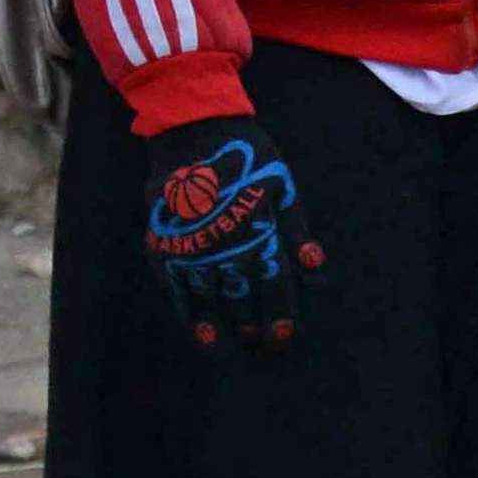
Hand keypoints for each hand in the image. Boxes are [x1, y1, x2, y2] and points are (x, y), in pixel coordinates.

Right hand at [140, 118, 309, 352]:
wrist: (192, 128)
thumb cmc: (248, 157)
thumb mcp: (284, 185)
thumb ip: (297, 229)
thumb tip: (314, 266)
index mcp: (258, 232)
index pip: (274, 285)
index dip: (280, 314)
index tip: (284, 335)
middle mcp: (224, 246)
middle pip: (242, 299)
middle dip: (254, 326)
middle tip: (261, 345)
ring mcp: (191, 248)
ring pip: (208, 300)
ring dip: (222, 327)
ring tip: (231, 349)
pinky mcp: (163, 245)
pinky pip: (175, 289)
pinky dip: (188, 314)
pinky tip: (198, 332)